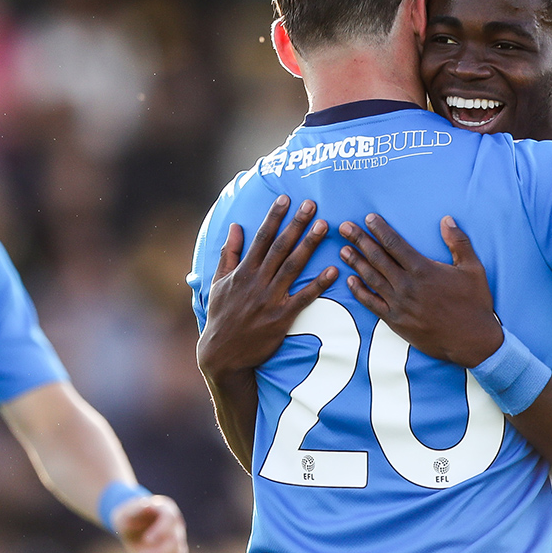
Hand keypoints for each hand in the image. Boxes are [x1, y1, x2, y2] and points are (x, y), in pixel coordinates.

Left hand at [112, 494, 188, 552]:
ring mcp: (179, 544)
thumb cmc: (128, 516)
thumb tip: (147, 505)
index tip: (146, 540)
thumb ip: (135, 509)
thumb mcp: (126, 512)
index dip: (161, 531)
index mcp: (167, 510)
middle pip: (175, 542)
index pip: (170, 519)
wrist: (132, 526)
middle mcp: (176, 527)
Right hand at [197, 195, 336, 380]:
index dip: (274, 217)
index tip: (286, 198)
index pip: (261, 238)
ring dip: (309, 245)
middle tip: (312, 205)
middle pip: (280, 247)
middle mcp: (256, 282)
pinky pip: (303, 298)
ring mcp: (269, 299)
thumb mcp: (218, 282)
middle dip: (296, 224)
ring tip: (324, 227)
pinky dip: (318, 284)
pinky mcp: (281, 318)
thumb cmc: (220, 316)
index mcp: (242, 271)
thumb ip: (228, 253)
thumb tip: (236, 226)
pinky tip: (333, 271)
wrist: (222, 354)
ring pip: (293, 267)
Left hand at [338, 215, 502, 369]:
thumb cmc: (475, 303)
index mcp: (423, 269)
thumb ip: (459, 242)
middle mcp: (407, 285)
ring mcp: (399, 304)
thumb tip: (447, 219)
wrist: (472, 341)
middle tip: (344, 227)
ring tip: (343, 249)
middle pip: (377, 258)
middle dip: (359, 240)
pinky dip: (359, 292)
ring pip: (371, 279)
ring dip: (355, 262)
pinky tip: (351, 280)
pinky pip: (371, 304)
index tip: (367, 218)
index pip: (395, 244)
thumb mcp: (473, 269)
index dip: (379, 229)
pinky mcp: (395, 321)